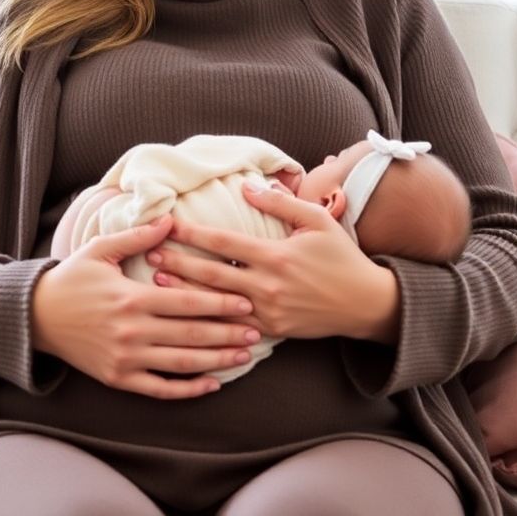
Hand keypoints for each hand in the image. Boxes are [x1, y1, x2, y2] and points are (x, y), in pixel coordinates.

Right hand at [32, 213, 263, 399]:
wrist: (35, 316)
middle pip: (190, 334)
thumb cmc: (72, 277)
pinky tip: (212, 384)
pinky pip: (159, 389)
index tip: (246, 300)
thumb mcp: (101, 249)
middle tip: (258, 330)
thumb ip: (138, 236)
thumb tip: (171, 220)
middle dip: (227, 332)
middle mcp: (131, 331)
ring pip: (180, 363)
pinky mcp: (118, 378)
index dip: (218, 302)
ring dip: (216, 360)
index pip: (185, 301)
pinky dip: (188, 390)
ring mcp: (125, 358)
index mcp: (131, 297)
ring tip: (244, 355)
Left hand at [146, 184, 399, 341]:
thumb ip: (280, 203)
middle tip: (149, 255)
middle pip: (212, 274)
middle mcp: (268, 286)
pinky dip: (209, 321)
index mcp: (276, 256)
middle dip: (178, 264)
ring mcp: (269, 312)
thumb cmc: (342, 256)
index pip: (224, 242)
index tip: (168, 225)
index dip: (193, 233)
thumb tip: (247, 185)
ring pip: (217, 304)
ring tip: (157, 284)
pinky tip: (187, 316)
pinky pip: (234, 327)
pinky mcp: (273, 330)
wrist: (366, 304)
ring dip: (185, 293)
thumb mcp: (316, 221)